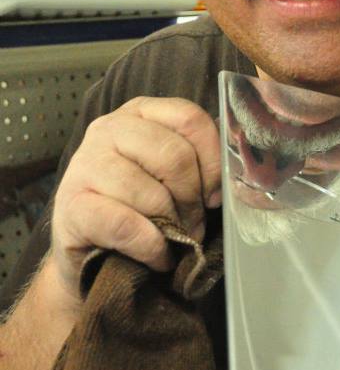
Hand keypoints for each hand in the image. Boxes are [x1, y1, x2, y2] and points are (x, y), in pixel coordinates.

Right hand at [51, 97, 220, 300]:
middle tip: (194, 225)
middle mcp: (108, 128)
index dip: (212, 160)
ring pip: (151, 193)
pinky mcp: (71, 205)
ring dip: (173, 226)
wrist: (88, 251)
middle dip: (192, 198)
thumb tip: (237, 183)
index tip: (214, 194)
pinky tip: (157, 256)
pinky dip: (151, 247)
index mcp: (139, 112)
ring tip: (174, 240)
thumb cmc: (138, 207)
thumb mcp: (168, 176)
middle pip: (174, 155)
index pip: (189, 118)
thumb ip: (197, 165)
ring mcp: (85, 164)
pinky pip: (126, 225)